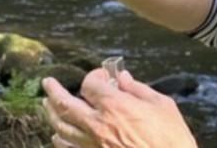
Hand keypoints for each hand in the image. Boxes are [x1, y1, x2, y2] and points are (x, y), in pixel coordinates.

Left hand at [43, 69, 198, 147]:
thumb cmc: (170, 135)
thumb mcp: (161, 104)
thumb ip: (138, 89)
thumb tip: (123, 77)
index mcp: (115, 105)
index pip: (90, 85)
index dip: (94, 76)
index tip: (103, 75)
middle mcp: (98, 124)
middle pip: (66, 104)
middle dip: (55, 91)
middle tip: (48, 83)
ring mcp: (93, 144)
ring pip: (62, 127)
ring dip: (52, 113)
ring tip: (47, 104)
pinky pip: (69, 147)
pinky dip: (60, 139)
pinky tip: (57, 135)